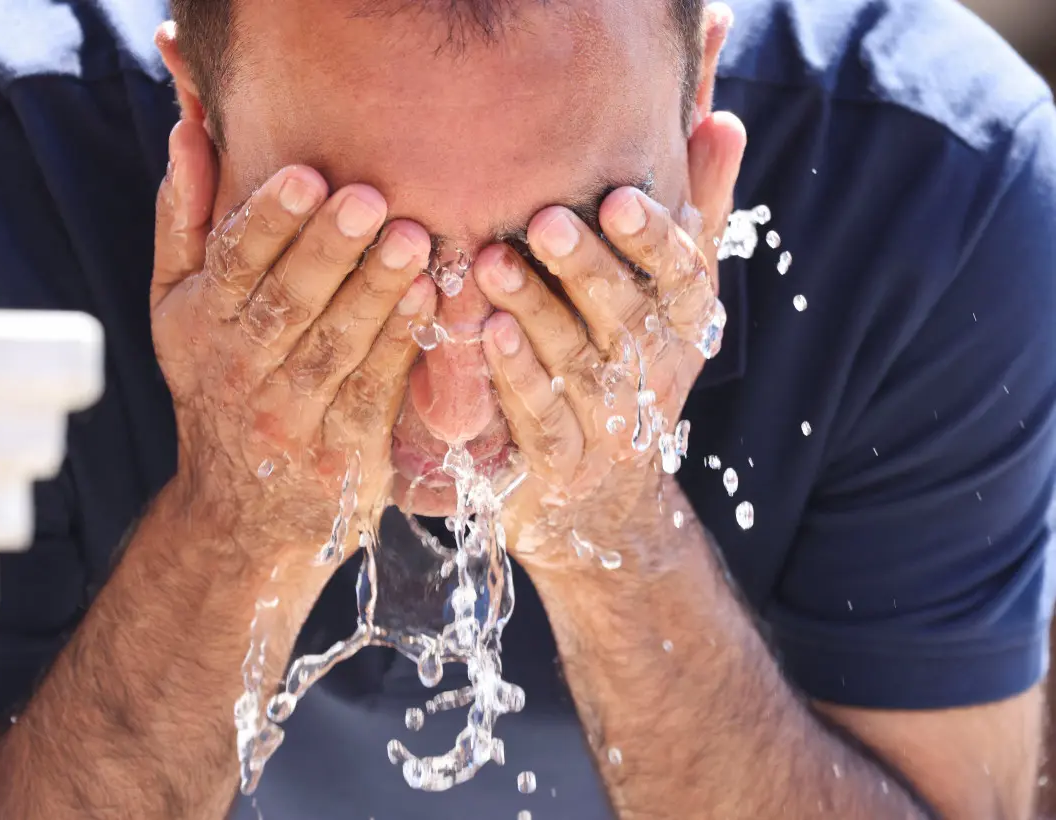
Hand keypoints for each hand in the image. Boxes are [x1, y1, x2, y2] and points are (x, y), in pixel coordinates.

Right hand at [151, 119, 436, 567]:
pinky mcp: (345, 454)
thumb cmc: (215, 382)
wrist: (239, 513)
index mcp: (202, 326)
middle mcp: (241, 372)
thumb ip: (184, 221)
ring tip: (414, 241)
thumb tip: (189, 128)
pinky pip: (376, 392)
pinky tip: (430, 302)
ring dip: (376, 293)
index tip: (305, 176)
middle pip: (288, 304)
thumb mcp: (178, 309)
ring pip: (335, 347)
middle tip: (371, 198)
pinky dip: (402, 347)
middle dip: (330, 249)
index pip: (232, 265)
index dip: (267, 222)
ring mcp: (293, 418)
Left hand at [473, 112, 746, 571]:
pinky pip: (542, 422)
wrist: (602, 504)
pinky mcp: (564, 468)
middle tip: (545, 219)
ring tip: (492, 263)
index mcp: (685, 329)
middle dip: (587, 269)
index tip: (620, 198)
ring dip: (538, 314)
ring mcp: (612, 429)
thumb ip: (693, 210)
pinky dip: (516, 378)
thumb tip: (721, 120)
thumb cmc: (629, 367)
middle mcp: (658, 378)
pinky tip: (486, 334)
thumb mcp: (668, 296)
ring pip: (580, 367)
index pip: (687, 281)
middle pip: (629, 321)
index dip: (655, 242)